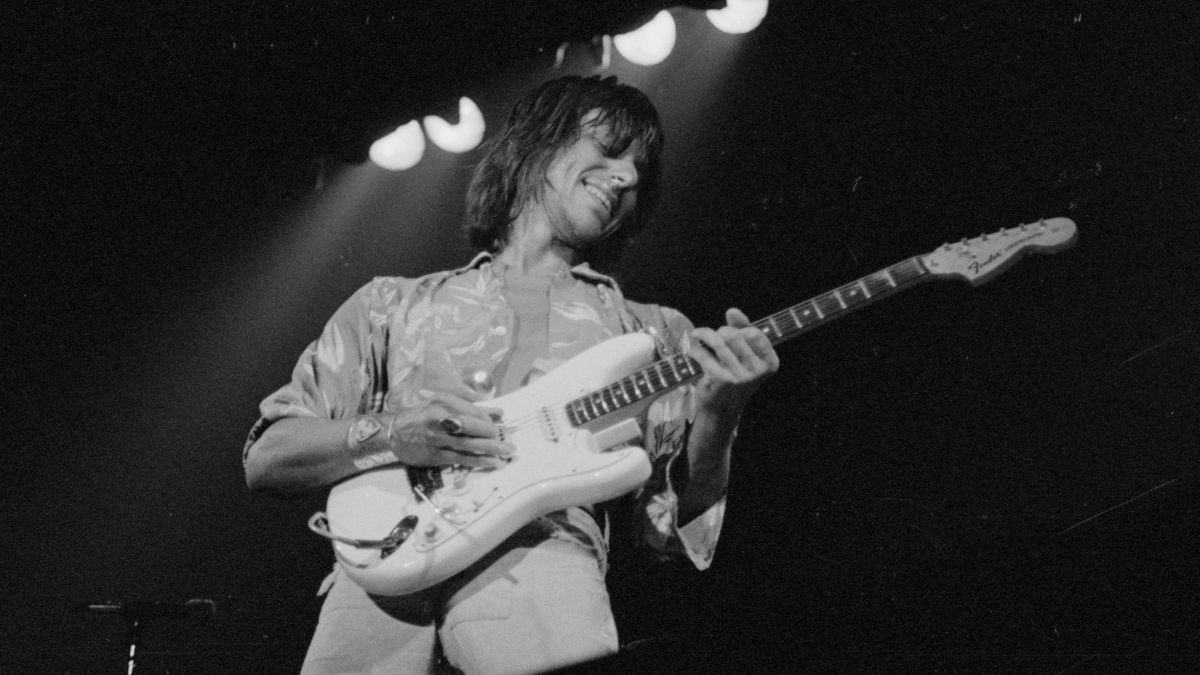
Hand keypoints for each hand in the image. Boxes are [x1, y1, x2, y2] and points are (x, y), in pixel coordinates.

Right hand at [353, 384, 513, 469]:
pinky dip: (477, 461)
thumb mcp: (443, 404)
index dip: (489, 420)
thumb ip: (471, 408)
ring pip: (468, 444)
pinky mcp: (434, 455)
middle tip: (506, 442)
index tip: (498, 426)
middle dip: (492, 435)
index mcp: (443, 402)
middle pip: (473, 427)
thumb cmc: (422, 415)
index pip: (473, 412)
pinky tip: (491, 463)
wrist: (393, 432)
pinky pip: (460, 458)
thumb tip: (498, 412)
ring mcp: (437, 438)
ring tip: (506, 453)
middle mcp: (440, 419)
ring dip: (490, 449)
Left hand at [687, 308, 779, 418]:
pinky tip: (692, 349)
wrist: (723, 408)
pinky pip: (705, 355)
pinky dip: (695, 349)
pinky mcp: (721, 380)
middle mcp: (757, 371)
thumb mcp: (746, 353)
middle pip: (734, 335)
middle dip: (721, 331)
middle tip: (714, 336)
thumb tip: (732, 311)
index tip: (733, 333)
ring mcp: (740, 376)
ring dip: (704, 334)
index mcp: (769, 363)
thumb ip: (743, 329)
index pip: (755, 333)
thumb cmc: (735, 375)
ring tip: (697, 334)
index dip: (741, 329)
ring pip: (718, 342)